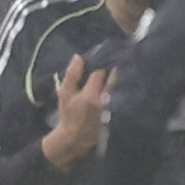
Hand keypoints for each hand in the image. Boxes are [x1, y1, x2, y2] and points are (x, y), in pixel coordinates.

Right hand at [40, 54, 110, 168]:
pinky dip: (119, 81)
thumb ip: (72, 75)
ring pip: (119, 82)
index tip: (105, 49)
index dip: (103, 59)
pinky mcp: (117, 107)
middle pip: (115, 75)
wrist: (77, 136)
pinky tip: (118, 74)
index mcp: (92, 94)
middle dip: (115, 63)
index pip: (102, 71)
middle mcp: (106, 98)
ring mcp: (113, 103)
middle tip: (116, 50)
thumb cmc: (68, 114)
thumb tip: (79, 57)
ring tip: (119, 58)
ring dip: (118, 71)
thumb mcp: (64, 94)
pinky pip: (120, 90)